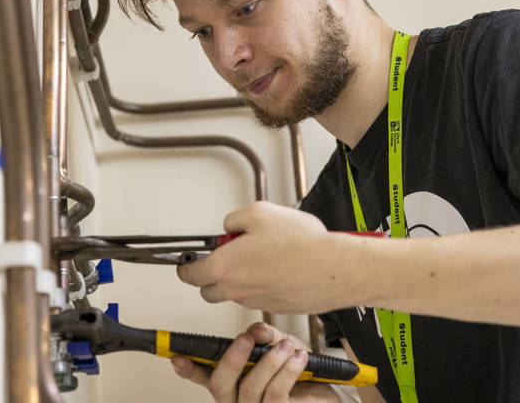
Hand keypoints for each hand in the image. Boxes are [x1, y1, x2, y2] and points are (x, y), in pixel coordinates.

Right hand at [170, 322, 340, 401]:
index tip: (176, 356)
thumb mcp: (281, 345)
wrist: (331, 395)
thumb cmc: (303, 373)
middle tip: (246, 339)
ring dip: (268, 362)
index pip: (205, 377)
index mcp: (234, 382)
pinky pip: (275, 395)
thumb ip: (266, 336)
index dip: (188, 368)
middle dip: (232, 359)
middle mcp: (239, 401)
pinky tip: (297, 359)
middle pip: (219, 386)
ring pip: (250, 389)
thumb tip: (255, 331)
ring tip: (285, 347)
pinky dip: (287, 372)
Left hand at [178, 201, 360, 312]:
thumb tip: (230, 227)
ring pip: (235, 294)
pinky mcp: (276, 307)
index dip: (185, 266)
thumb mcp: (258, 213)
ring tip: (259, 256)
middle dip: (211, 274)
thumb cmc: (301, 244)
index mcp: (225, 267)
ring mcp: (256, 302)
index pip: (189, 274)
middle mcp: (237, 290)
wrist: (334, 269)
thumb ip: (235, 220)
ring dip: (238, 279)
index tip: (187, 261)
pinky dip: (260, 285)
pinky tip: (278, 267)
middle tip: (225, 255)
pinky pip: (258, 297)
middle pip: (208, 290)